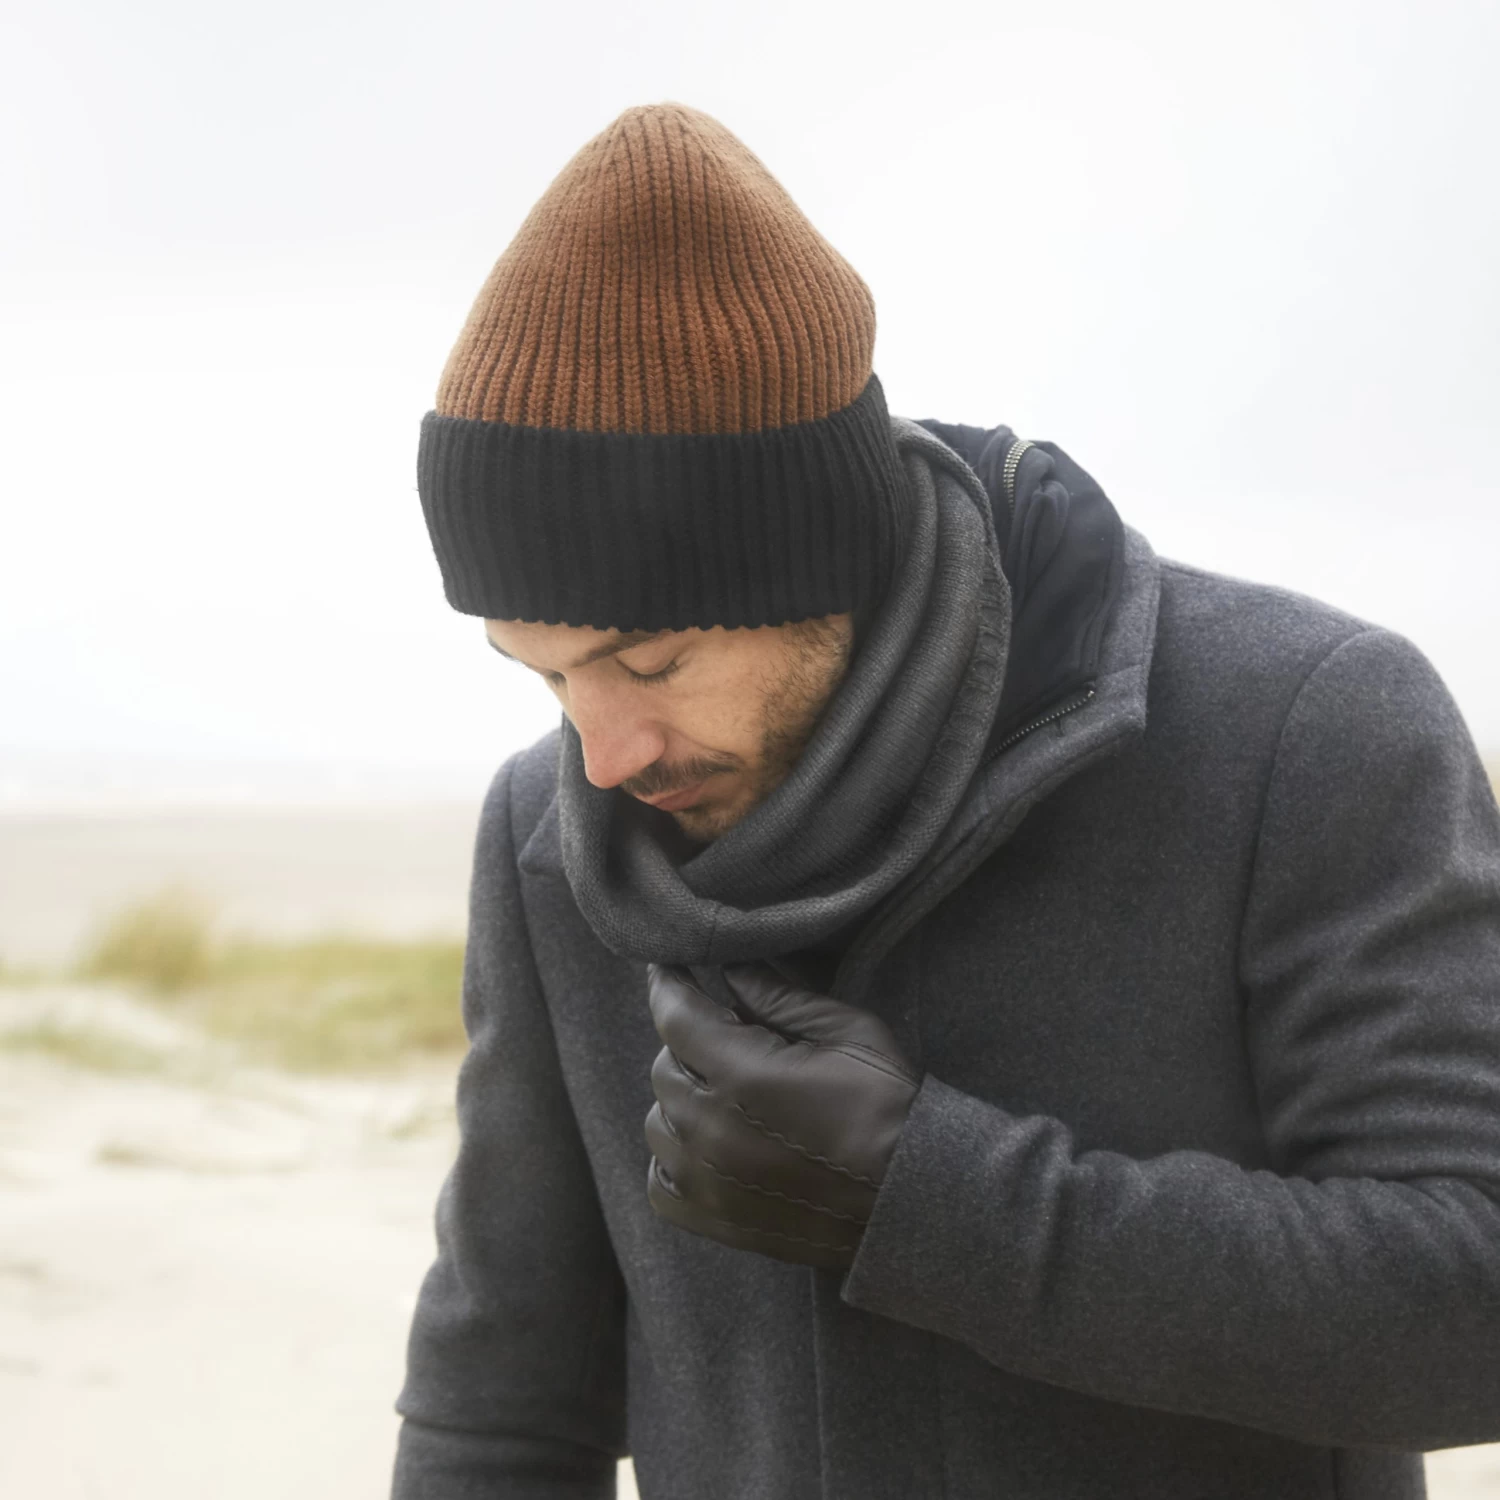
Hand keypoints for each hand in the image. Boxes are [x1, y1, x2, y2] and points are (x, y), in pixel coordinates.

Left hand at [644, 959, 920, 1269]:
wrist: (914, 1198)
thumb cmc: (889, 1107)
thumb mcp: (847, 1031)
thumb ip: (780, 998)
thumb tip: (731, 970)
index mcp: (743, 1076)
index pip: (675, 1016)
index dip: (667, 984)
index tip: (667, 967)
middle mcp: (713, 1131)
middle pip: (664, 1068)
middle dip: (687, 1041)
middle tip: (724, 1032)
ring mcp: (710, 1183)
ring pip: (658, 1124)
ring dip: (681, 1099)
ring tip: (721, 1090)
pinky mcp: (717, 1222)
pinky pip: (661, 1184)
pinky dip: (674, 1158)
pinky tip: (707, 1142)